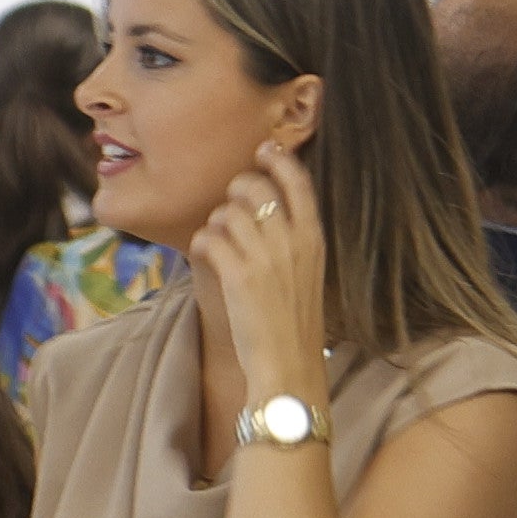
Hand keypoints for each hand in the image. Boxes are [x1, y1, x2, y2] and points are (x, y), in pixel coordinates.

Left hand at [194, 147, 335, 418]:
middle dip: (235, 192)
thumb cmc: (295, 324)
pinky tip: (206, 256)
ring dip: (215, 223)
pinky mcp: (238, 275)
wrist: (288, 367)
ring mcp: (265, 257)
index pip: (297, 180)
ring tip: (219, 243)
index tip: (263, 150)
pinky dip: (202, 244)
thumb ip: (295, 238)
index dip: (278, 159)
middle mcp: (292, 241)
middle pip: (255, 187)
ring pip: (226, 212)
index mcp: (314, 238)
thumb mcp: (308, 273)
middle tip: (231, 209)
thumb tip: (267, 206)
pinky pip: (208, 237)